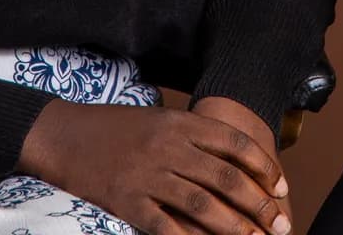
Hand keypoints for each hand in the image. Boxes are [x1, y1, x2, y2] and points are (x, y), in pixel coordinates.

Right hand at [19, 100, 291, 234]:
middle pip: (225, 176)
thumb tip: (232, 161)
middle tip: (280, 222)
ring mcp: (146, 174)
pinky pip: (164, 225)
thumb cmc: (113, 128)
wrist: (61, 134)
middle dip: (258, 202)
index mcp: (179, 122)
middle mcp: (168, 146)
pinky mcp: (125, 200)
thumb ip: (192, 136)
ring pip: (202, 203)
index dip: (263, 166)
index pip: (234, 142)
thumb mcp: (158, 119)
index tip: (281, 186)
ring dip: (233, 226)